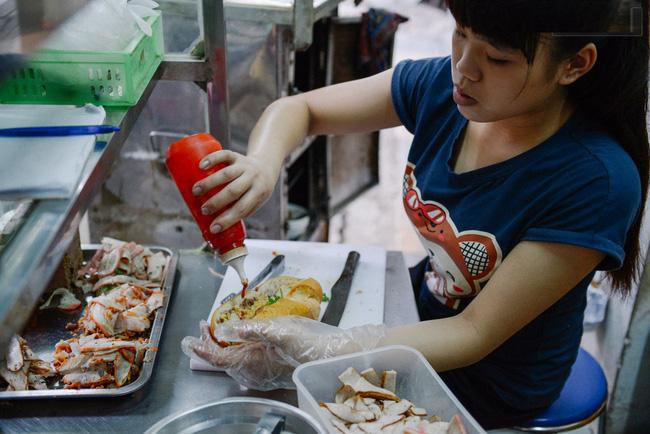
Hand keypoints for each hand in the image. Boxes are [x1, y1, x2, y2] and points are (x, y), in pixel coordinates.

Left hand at [181, 317, 386, 390]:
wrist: (330, 358)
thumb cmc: (307, 344)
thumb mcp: (279, 330)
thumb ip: (253, 329)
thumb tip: (230, 327)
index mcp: (251, 362)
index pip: (217, 356)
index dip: (200, 348)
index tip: (188, 340)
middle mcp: (252, 373)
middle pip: (223, 359)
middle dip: (211, 342)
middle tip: (205, 326)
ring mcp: (260, 375)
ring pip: (234, 361)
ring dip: (225, 346)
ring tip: (220, 329)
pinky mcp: (268, 373)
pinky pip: (246, 364)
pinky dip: (238, 351)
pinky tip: (242, 340)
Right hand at [191, 151, 279, 231]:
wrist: (266, 166)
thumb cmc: (257, 189)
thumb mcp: (256, 202)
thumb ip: (239, 212)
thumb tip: (216, 228)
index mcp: (259, 192)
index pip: (243, 208)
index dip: (227, 219)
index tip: (213, 228)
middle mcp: (252, 178)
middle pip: (233, 191)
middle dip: (216, 202)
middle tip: (204, 210)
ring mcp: (244, 165)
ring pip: (226, 174)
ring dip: (209, 183)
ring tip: (195, 191)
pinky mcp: (236, 156)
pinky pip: (224, 155)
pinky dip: (212, 159)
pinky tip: (201, 166)